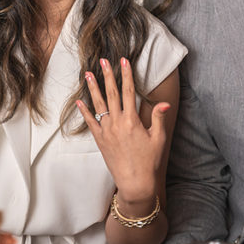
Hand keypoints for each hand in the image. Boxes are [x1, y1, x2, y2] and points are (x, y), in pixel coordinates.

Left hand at [76, 57, 169, 207]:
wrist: (135, 183)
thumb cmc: (149, 162)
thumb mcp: (158, 139)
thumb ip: (158, 118)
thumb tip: (164, 102)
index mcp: (132, 120)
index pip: (129, 92)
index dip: (126, 75)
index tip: (124, 61)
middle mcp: (117, 123)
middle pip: (112, 93)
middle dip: (108, 75)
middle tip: (104, 60)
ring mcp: (106, 131)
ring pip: (98, 105)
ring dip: (93, 88)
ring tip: (88, 74)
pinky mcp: (100, 140)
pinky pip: (90, 123)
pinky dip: (84, 111)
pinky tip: (79, 101)